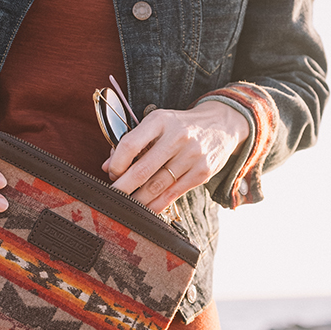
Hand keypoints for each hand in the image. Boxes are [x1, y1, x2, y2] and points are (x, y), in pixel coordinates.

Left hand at [102, 101, 248, 212]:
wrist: (222, 124)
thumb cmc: (181, 126)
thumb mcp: (157, 125)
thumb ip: (133, 142)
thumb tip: (108, 167)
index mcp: (160, 120)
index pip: (130, 144)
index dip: (117, 163)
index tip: (112, 173)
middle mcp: (177, 137)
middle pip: (142, 170)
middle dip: (123, 188)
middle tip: (113, 196)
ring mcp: (192, 155)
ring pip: (157, 186)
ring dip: (138, 199)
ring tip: (127, 205)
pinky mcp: (202, 172)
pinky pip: (173, 194)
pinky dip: (157, 204)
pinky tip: (146, 209)